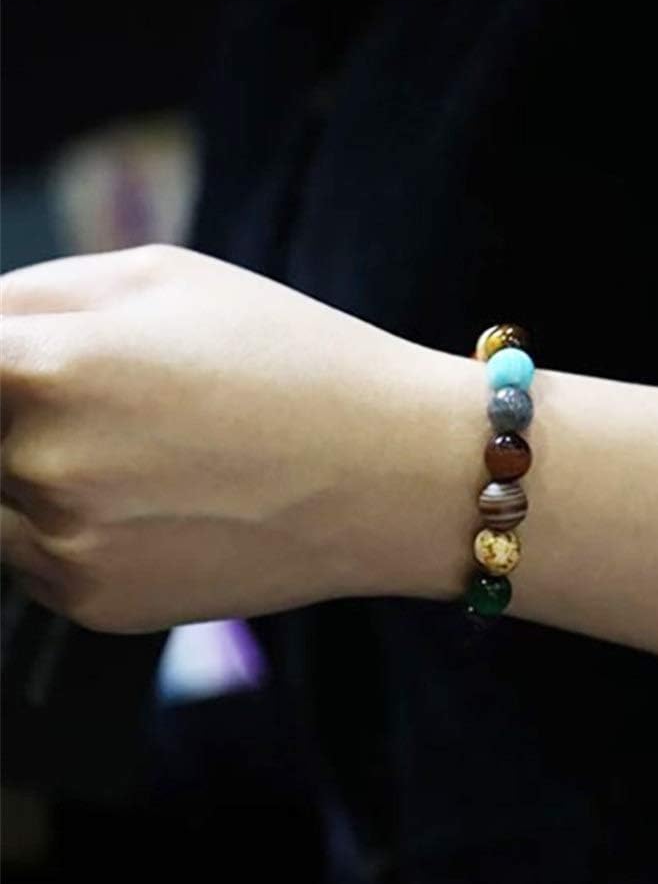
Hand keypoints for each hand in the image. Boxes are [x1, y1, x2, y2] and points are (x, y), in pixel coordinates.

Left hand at [0, 245, 454, 632]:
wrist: (392, 473)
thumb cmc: (295, 361)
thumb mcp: (167, 280)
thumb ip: (35, 295)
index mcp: (50, 365)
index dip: (0, 364)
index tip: (19, 369)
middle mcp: (43, 464)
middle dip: (20, 411)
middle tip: (113, 402)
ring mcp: (67, 544)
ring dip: (34, 472)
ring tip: (143, 452)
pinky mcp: (95, 603)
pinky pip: (34, 558)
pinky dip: (73, 528)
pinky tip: (159, 503)